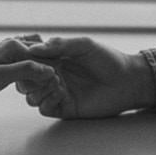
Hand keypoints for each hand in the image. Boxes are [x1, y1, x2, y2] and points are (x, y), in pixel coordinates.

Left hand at [0, 34, 55, 103]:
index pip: (44, 55)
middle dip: (51, 67)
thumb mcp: (1, 77)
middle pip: (43, 53)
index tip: (59, 85)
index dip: (53, 70)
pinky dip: (34, 70)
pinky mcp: (8, 59)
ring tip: (45, 85)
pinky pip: (28, 61)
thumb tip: (50, 70)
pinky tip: (33, 83)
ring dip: (42, 68)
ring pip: (37, 56)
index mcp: (14, 45)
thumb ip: (25, 70)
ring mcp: (11, 50)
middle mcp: (14, 43)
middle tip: (54, 85)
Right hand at [18, 36, 155, 118]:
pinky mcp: (66, 108)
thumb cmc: (109, 59)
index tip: (30, 57)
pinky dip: (46, 102)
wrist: (129, 81)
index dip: (26, 59)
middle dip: (28, 77)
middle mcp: (54, 77)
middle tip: (44, 72)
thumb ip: (60, 45)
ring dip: (37, 89)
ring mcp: (59, 93)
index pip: (31, 61)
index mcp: (56, 59)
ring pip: (32, 96)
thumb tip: (35, 48)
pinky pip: (45, 109)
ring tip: (55, 82)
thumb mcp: (84, 45)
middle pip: (27, 80)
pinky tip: (59, 93)